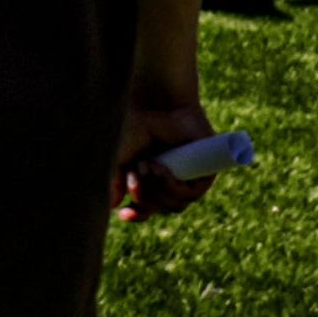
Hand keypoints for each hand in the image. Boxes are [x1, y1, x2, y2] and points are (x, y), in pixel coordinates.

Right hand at [117, 97, 219, 219]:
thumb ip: (116, 180)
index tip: (124, 214)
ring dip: (157, 190)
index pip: (147, 208)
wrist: (158, 102)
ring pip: (176, 205)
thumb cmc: (137, 125)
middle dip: (144, 198)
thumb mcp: (121, 155)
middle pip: (160, 208)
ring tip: (146, 165)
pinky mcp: (205, 172)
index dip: (137, 214)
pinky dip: (172, 185)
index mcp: (152, 180)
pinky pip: (191, 194)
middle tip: (133, 178)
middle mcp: (172, 181)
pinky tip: (160, 169)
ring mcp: (189, 178)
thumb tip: (112, 205)